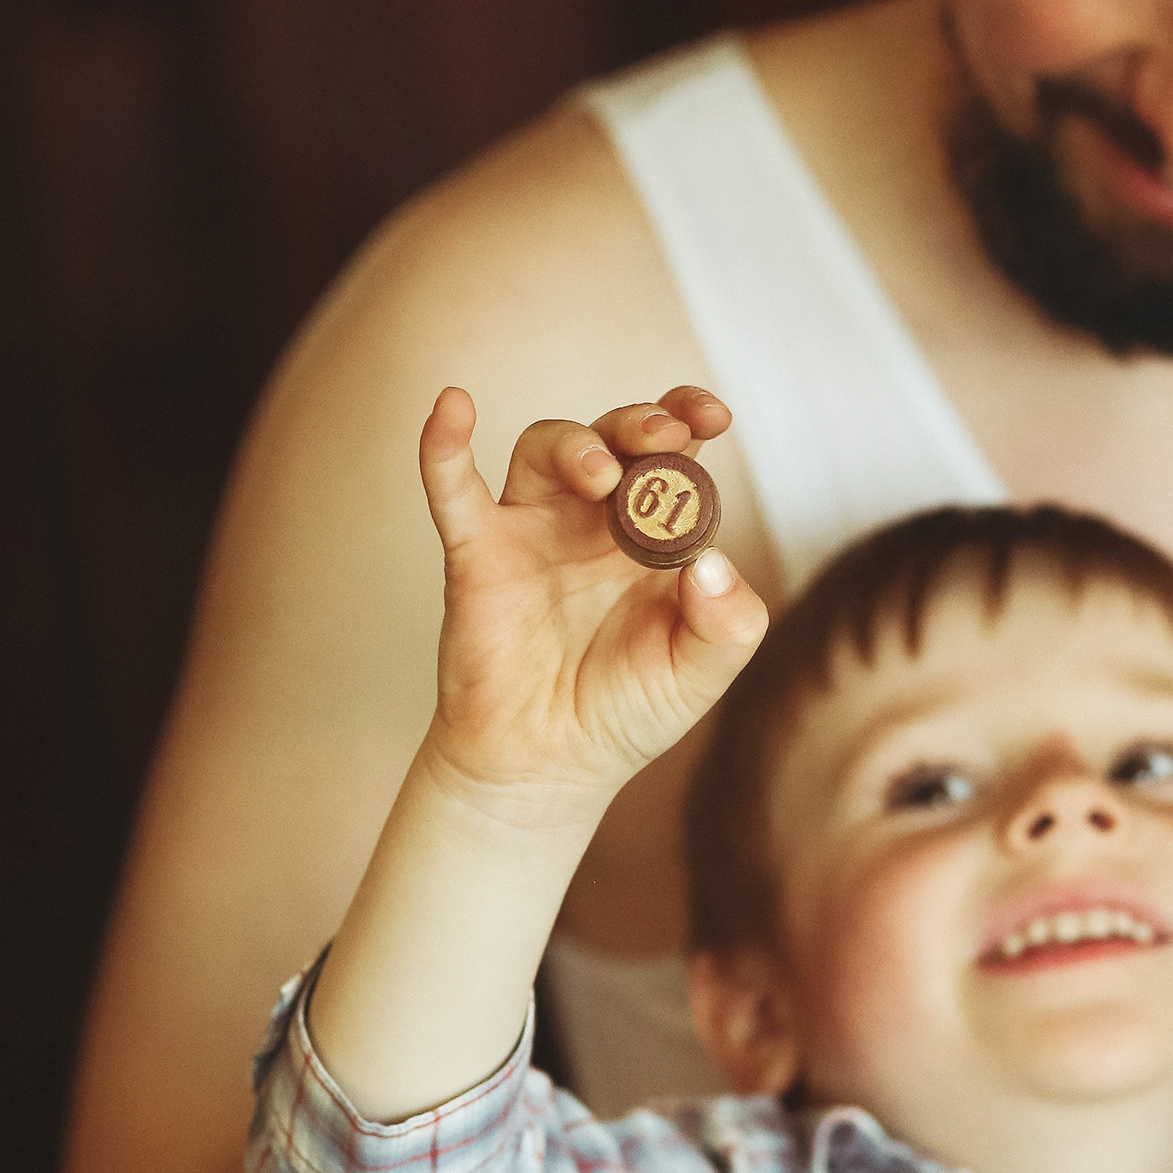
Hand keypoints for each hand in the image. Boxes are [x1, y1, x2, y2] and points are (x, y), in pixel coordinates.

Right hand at [416, 384, 766, 822]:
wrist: (549, 768)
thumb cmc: (626, 713)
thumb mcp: (698, 675)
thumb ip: (726, 624)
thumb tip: (710, 562)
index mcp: (656, 536)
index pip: (675, 458)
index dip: (689, 421)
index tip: (712, 415)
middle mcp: (596, 520)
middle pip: (613, 438)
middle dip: (639, 424)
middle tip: (664, 436)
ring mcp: (534, 530)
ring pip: (545, 450)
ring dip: (576, 446)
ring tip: (601, 476)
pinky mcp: (477, 555)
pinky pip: (453, 489)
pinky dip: (445, 446)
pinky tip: (452, 405)